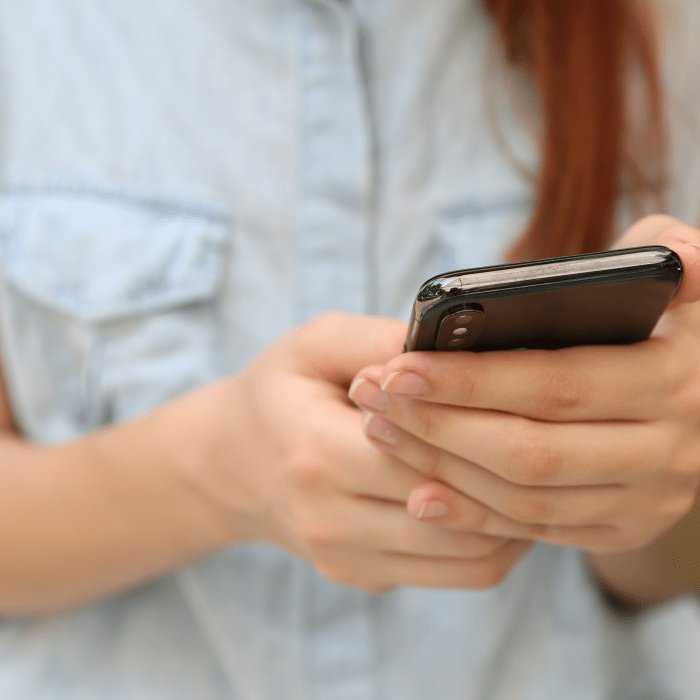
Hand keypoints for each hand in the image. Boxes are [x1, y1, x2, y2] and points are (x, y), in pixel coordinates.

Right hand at [202, 313, 531, 590]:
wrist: (231, 462)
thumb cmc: (279, 392)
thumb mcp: (315, 343)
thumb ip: (380, 340)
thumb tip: (456, 349)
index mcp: (314, 453)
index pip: (425, 454)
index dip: (483, 430)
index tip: (530, 402)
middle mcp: (328, 520)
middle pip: (456, 511)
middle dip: (512, 475)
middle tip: (556, 438)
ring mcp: (344, 559)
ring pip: (468, 557)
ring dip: (516, 518)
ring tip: (541, 472)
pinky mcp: (361, 577)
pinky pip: (453, 574)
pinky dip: (492, 542)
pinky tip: (505, 501)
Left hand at [349, 216, 699, 554]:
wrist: (698, 410)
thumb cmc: (663, 326)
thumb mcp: (676, 281)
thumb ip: (667, 251)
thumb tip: (682, 262)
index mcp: (672, 380)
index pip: (554, 385)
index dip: (472, 380)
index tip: (400, 367)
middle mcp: (667, 453)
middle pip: (529, 450)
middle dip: (439, 426)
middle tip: (375, 397)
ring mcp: (645, 502)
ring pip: (523, 496)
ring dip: (441, 468)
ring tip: (382, 431)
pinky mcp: (620, 530)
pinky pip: (534, 532)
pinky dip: (472, 515)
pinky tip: (419, 493)